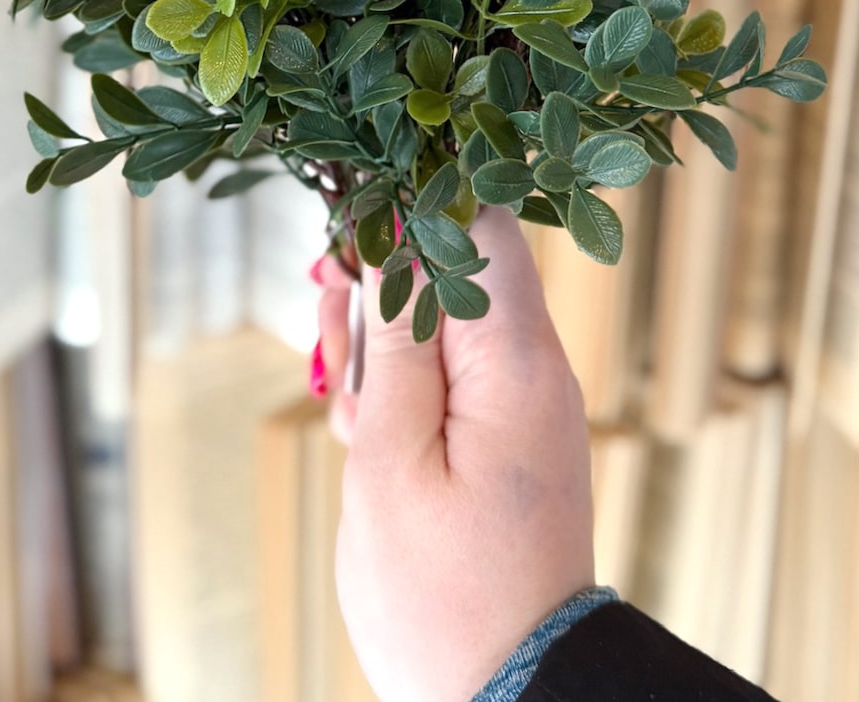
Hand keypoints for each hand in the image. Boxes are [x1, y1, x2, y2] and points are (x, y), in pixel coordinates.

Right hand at [315, 207, 595, 701]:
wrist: (511, 697)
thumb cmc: (443, 595)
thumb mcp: (391, 458)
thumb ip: (393, 340)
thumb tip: (392, 236)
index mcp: (517, 360)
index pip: (480, 222)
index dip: (408, 206)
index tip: (345, 231)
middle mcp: (536, 366)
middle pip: (456, 265)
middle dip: (379, 279)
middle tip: (323, 310)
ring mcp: (524, 403)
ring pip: (444, 321)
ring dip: (380, 341)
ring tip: (342, 396)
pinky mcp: (508, 435)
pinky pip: (452, 376)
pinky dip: (401, 389)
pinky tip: (365, 430)